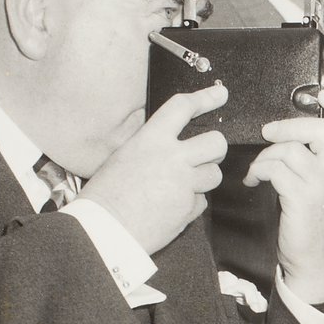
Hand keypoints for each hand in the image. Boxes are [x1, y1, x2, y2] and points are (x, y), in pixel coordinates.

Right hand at [81, 83, 228, 254]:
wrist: (103, 229)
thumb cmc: (106, 194)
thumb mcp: (124, 156)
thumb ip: (152, 145)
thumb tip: (172, 142)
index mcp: (151, 139)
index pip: (184, 107)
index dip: (206, 98)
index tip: (220, 94)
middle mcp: (172, 158)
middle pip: (216, 142)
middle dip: (215, 149)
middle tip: (205, 155)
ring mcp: (184, 183)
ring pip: (214, 174)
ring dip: (203, 179)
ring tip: (179, 186)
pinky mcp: (188, 208)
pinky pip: (202, 201)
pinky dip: (191, 203)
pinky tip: (170, 206)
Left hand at [251, 90, 323, 301]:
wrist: (311, 259)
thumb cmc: (309, 219)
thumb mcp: (319, 184)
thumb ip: (312, 158)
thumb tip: (284, 131)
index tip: (323, 94)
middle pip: (323, 130)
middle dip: (290, 124)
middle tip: (270, 131)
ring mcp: (320, 186)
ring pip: (290, 150)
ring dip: (265, 155)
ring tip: (257, 169)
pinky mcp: (301, 199)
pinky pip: (275, 170)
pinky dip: (257, 171)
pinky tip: (253, 181)